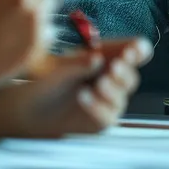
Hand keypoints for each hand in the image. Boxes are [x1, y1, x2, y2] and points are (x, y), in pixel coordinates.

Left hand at [0, 37, 152, 137]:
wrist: (31, 111)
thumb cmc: (47, 84)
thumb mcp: (60, 69)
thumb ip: (79, 63)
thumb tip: (97, 58)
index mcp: (105, 58)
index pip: (130, 51)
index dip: (137, 50)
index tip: (135, 49)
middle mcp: (111, 78)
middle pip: (130, 75)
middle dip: (125, 70)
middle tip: (115, 66)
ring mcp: (109, 100)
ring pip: (122, 95)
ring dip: (112, 88)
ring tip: (99, 83)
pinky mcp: (103, 118)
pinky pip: (109, 114)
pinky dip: (98, 105)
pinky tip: (84, 97)